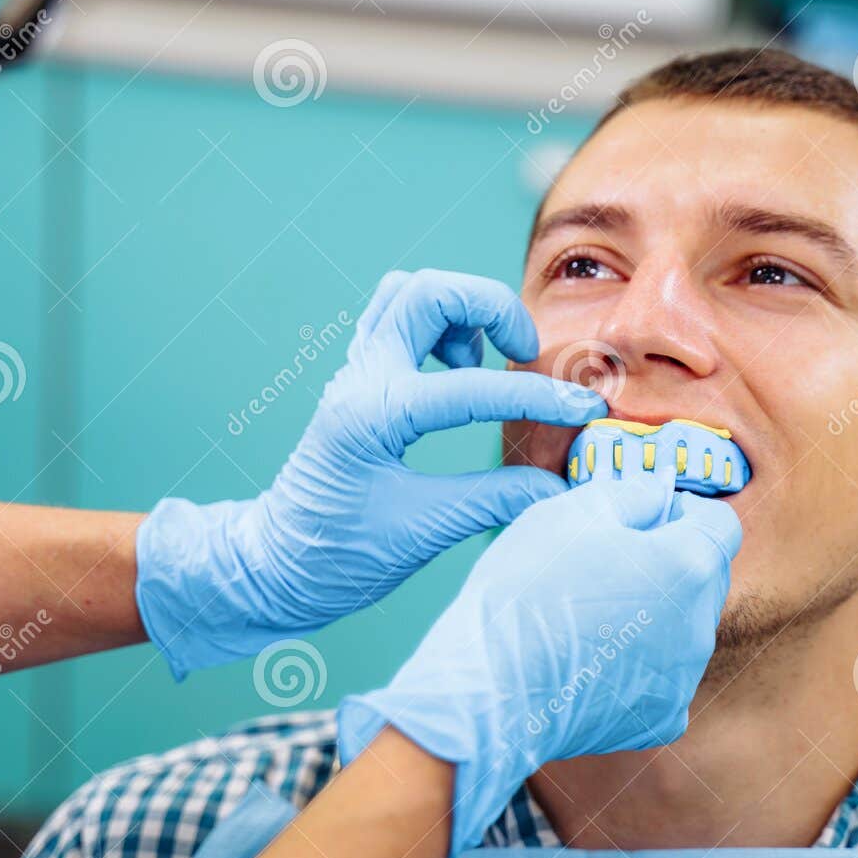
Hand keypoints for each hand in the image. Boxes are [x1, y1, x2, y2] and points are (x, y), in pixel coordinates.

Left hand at [136, 270, 606, 677]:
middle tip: (524, 352)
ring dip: (458, 309)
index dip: (538, 395)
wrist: (274, 567)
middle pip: (429, 290)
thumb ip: (492, 501)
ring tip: (486, 359)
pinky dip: (435, 324)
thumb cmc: (334, 558)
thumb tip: (558, 488)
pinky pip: (394, 319)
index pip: (472, 387)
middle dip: (490, 306)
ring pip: (407, 293)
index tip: (583, 409)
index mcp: (373, 415)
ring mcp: (353, 375)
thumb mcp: (421, 534)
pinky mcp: (356, 382)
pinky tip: (458, 369)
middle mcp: (359, 380)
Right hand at [337, 463, 741, 856]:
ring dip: (655, 614)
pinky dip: (640, 666)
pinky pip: (664, 679)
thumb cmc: (526, 591)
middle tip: (608, 562)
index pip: (720, 524)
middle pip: (706, 578)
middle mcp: (700, 626)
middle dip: (672, 561)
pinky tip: (593, 660)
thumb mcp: (573, 512)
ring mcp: (682, 680)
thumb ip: (632, 492)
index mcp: (689, 566)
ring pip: (685, 629)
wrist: (488, 688)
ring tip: (591, 615)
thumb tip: (660, 490)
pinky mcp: (658, 720)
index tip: (645, 517)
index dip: (684, 511)